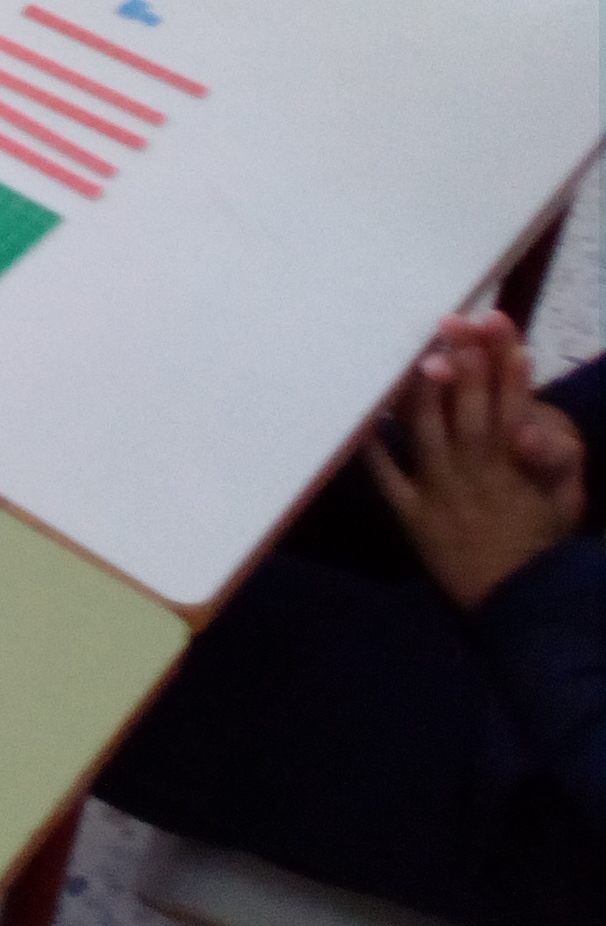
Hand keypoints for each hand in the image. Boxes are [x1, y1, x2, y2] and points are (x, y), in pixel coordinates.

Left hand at [365, 313, 584, 606]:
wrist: (515, 600)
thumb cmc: (540, 538)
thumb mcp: (565, 499)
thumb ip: (556, 458)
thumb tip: (529, 430)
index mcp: (517, 465)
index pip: (514, 405)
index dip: (506, 365)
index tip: (497, 326)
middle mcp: (478, 471)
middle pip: (471, 410)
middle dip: (465, 365)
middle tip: (454, 325)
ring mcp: (442, 490)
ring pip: (429, 433)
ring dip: (424, 395)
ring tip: (420, 357)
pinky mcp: (413, 513)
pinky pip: (389, 478)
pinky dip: (373, 451)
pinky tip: (360, 418)